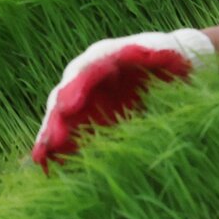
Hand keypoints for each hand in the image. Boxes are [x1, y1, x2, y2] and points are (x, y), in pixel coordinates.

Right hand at [32, 28, 215, 169]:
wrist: (177, 73)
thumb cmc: (173, 61)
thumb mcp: (169, 56)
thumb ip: (158, 55)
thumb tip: (150, 52)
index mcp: (108, 57)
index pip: (87, 70)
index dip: (76, 88)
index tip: (68, 107)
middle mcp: (90, 76)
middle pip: (68, 94)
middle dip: (58, 117)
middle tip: (52, 140)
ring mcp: (88, 98)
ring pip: (62, 115)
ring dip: (51, 135)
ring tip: (42, 156)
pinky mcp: (89, 119)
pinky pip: (68, 132)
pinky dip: (56, 147)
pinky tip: (45, 165)